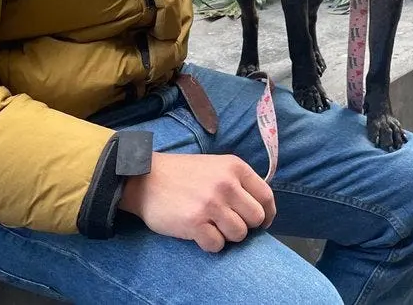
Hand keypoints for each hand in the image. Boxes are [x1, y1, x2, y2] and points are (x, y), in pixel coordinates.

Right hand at [118, 152, 275, 251]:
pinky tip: (199, 232)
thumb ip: (237, 182)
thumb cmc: (182, 174)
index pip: (266, 196)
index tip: (262, 222)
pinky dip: (209, 244)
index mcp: (234, 167)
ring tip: (211, 226)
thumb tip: (260, 208)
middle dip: (245, 225)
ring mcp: (211, 204)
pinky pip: (217, 245)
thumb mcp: (215, 166)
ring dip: (227, 235)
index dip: (267, 214)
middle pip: (256, 218)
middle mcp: (226, 184)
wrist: (145, 178)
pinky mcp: (195, 222)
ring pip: (239, 234)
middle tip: (228, 223)